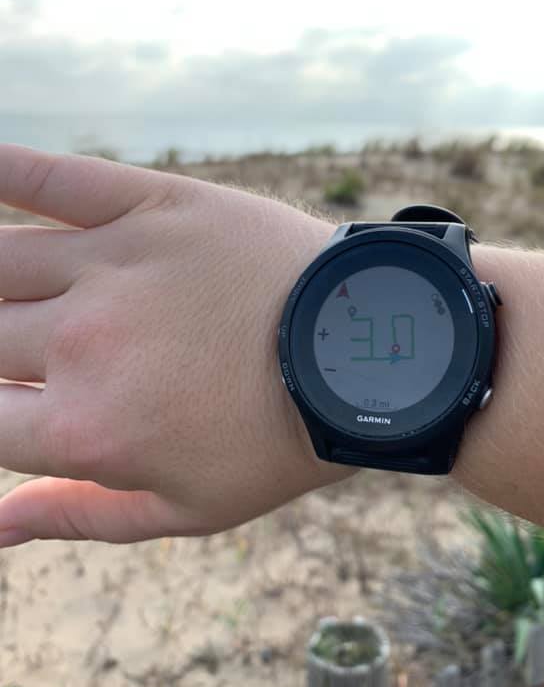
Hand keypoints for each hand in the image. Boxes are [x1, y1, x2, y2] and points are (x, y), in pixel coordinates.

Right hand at [0, 145, 349, 547]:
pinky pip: (50, 180)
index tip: (11, 396)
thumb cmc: (278, 441)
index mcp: (83, 430)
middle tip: (17, 342)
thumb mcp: (187, 509)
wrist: (363, 353)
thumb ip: (79, 516)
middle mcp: (78, 345)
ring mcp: (109, 267)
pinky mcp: (147, 207)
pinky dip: (2, 170)